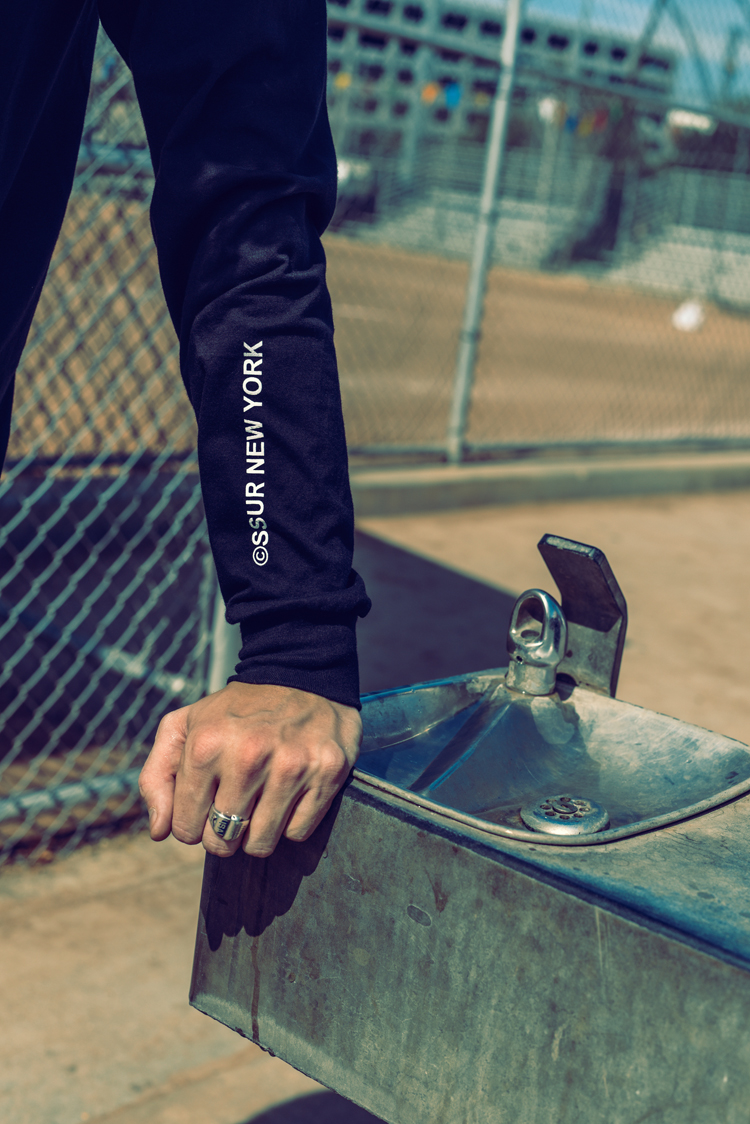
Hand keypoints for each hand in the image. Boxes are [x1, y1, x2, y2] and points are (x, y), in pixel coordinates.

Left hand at [139, 682, 360, 857]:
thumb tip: (158, 831)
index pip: (186, 829)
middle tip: (234, 805)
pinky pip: (298, 833)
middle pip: (222, 841)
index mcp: (206, 745)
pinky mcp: (327, 773)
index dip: (193, 823)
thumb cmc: (235, 711)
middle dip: (223, 832)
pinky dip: (291, 823)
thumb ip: (156, 776)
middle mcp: (249, 756)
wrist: (301, 675)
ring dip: (257, 832)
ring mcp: (292, 766)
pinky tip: (289, 793)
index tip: (206, 804)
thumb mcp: (184, 727)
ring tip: (260, 801)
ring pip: (261, 844)